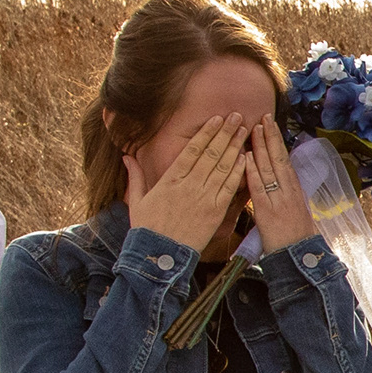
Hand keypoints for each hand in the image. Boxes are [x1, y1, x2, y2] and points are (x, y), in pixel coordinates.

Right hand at [124, 116, 248, 255]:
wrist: (159, 256)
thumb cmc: (146, 229)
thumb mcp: (136, 200)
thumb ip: (135, 176)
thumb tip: (126, 156)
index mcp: (170, 179)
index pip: (192, 150)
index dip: (206, 132)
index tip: (217, 118)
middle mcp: (189, 185)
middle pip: (211, 153)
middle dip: (225, 132)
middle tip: (237, 116)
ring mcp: (204, 198)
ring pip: (222, 166)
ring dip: (235, 146)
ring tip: (244, 130)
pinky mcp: (216, 212)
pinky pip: (230, 187)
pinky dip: (238, 171)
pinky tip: (245, 157)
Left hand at [241, 119, 317, 249]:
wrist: (301, 256)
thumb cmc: (297, 237)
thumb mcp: (297, 212)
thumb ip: (287, 196)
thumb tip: (280, 183)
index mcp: (295, 190)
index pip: (285, 160)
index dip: (277, 142)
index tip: (270, 125)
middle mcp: (288, 191)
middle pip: (278, 158)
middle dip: (270, 137)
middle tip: (263, 117)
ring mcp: (278, 200)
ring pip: (268, 168)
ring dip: (261, 147)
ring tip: (254, 128)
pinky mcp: (267, 211)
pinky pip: (258, 188)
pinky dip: (252, 171)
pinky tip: (247, 157)